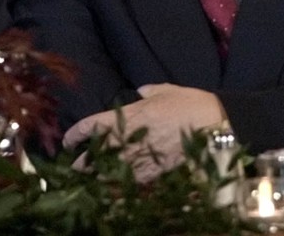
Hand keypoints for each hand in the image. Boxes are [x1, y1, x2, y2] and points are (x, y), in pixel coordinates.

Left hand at [63, 83, 224, 181]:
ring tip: (87, 183)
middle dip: (83, 162)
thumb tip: (140, 91)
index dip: (77, 133)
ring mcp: (143, 155)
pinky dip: (121, 187)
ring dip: (97, 177)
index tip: (68, 140)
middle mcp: (131, 136)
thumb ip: (150, 91)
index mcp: (130, 113)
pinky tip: (113, 192)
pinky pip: (133, 181)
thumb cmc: (190, 102)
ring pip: (112, 170)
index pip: (93, 124)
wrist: (215, 124)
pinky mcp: (157, 171)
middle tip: (73, 168)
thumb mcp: (166, 90)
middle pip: (98, 152)